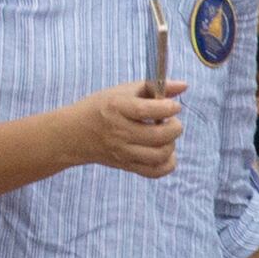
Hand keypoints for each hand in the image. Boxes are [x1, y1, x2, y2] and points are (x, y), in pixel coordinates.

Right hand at [66, 78, 182, 178]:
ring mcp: (123, 152)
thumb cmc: (101, 107)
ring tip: (166, 135)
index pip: (147, 110)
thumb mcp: (123, 91)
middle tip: (172, 121)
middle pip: (158, 136)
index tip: (174, 106)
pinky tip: (165, 151)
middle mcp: (119, 132)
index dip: (168, 108)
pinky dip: (167, 163)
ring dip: (171, 144)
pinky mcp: (126, 166)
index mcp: (117, 108)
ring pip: (159, 155)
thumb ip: (154, 87)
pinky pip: (155, 172)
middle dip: (174, 127)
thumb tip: (184, 85)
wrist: (74, 133)